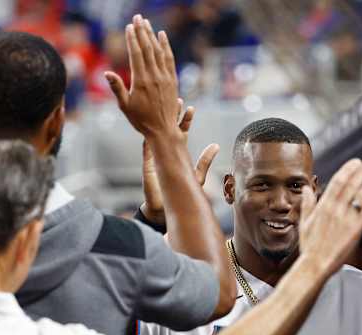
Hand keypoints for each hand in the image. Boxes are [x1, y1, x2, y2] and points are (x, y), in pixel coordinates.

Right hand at [105, 15, 181, 143]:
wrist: (164, 131)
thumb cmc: (141, 120)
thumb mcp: (125, 106)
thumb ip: (117, 88)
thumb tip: (106, 73)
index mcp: (141, 81)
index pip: (136, 54)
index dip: (132, 39)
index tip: (129, 27)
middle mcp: (155, 76)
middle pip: (148, 48)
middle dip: (142, 31)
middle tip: (137, 17)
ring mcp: (165, 78)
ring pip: (159, 51)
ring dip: (153, 35)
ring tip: (147, 23)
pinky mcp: (173, 81)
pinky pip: (169, 59)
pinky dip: (166, 46)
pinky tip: (163, 36)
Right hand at [140, 99, 219, 222]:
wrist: (167, 207)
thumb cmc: (182, 192)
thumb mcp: (197, 174)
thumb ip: (205, 160)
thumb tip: (216, 145)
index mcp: (178, 152)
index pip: (182, 131)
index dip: (185, 120)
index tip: (191, 108)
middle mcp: (166, 151)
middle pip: (168, 128)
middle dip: (171, 114)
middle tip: (175, 100)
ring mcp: (156, 157)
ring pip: (155, 135)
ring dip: (157, 122)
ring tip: (159, 109)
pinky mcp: (148, 166)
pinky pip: (145, 150)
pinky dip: (146, 139)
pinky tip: (145, 128)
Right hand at [298, 157, 361, 274]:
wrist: (316, 265)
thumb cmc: (309, 245)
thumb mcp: (304, 222)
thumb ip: (307, 204)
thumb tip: (306, 188)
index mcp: (323, 206)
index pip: (337, 182)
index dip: (348, 170)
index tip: (356, 162)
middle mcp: (335, 210)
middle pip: (351, 185)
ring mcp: (346, 219)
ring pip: (360, 195)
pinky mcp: (355, 229)